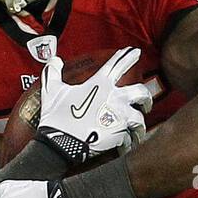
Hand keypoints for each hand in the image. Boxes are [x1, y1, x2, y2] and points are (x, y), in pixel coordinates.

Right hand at [36, 47, 151, 165]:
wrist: (60, 143)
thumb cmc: (56, 116)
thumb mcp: (52, 90)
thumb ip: (53, 72)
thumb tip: (54, 60)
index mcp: (100, 84)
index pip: (118, 64)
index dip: (128, 56)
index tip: (136, 52)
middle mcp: (115, 98)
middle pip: (140, 92)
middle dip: (146, 97)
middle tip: (146, 102)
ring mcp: (119, 117)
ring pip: (139, 119)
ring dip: (139, 126)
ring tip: (138, 130)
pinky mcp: (119, 135)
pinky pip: (129, 139)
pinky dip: (128, 144)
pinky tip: (127, 145)